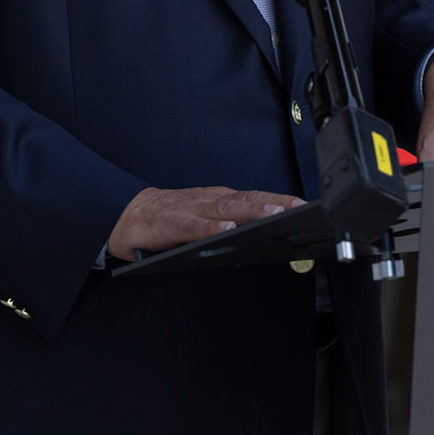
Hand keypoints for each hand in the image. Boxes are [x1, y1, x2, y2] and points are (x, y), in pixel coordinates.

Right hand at [106, 186, 305, 260]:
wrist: (125, 215)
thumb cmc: (169, 219)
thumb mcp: (206, 220)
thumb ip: (231, 225)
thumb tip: (267, 236)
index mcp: (220, 200)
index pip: (256, 198)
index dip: (282, 200)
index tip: (308, 206)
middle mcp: (209, 201)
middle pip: (246, 199)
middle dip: (274, 203)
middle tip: (298, 207)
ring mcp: (189, 209)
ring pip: (223, 208)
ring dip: (250, 211)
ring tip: (272, 214)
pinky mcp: (168, 223)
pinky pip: (191, 226)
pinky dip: (208, 227)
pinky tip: (224, 229)